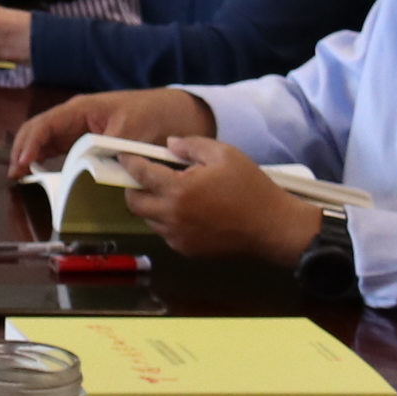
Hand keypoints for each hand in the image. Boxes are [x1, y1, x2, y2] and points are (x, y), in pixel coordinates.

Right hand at [5, 85, 219, 170]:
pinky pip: (60, 150)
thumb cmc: (155, 113)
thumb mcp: (133, 130)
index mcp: (81, 109)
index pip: (45, 124)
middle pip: (39, 131)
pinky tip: (40, 173)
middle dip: (23, 150)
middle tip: (14, 175)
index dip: (30, 143)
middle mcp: (75, 118)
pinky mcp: (87, 141)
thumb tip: (92, 168)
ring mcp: (80, 129)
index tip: (23, 164)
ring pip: (46, 141)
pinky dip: (46, 160)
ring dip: (31, 156)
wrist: (179, 113)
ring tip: (20, 177)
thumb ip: (110, 148)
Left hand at [114, 136, 320, 264]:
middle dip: (133, 187)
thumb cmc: (250, 187)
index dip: (129, 162)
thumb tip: (169, 145)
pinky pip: (164, 232)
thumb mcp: (223, 154)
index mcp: (178, 190)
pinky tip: (184, 210)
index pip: (140, 174)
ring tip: (169, 191)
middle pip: (134, 202)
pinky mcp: (186, 249)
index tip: (124, 155)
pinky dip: (165, 220)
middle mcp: (172, 217)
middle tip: (145, 175)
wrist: (272, 226)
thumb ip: (191, 146)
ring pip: (148, 218)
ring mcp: (178, 236)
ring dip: (150, 204)